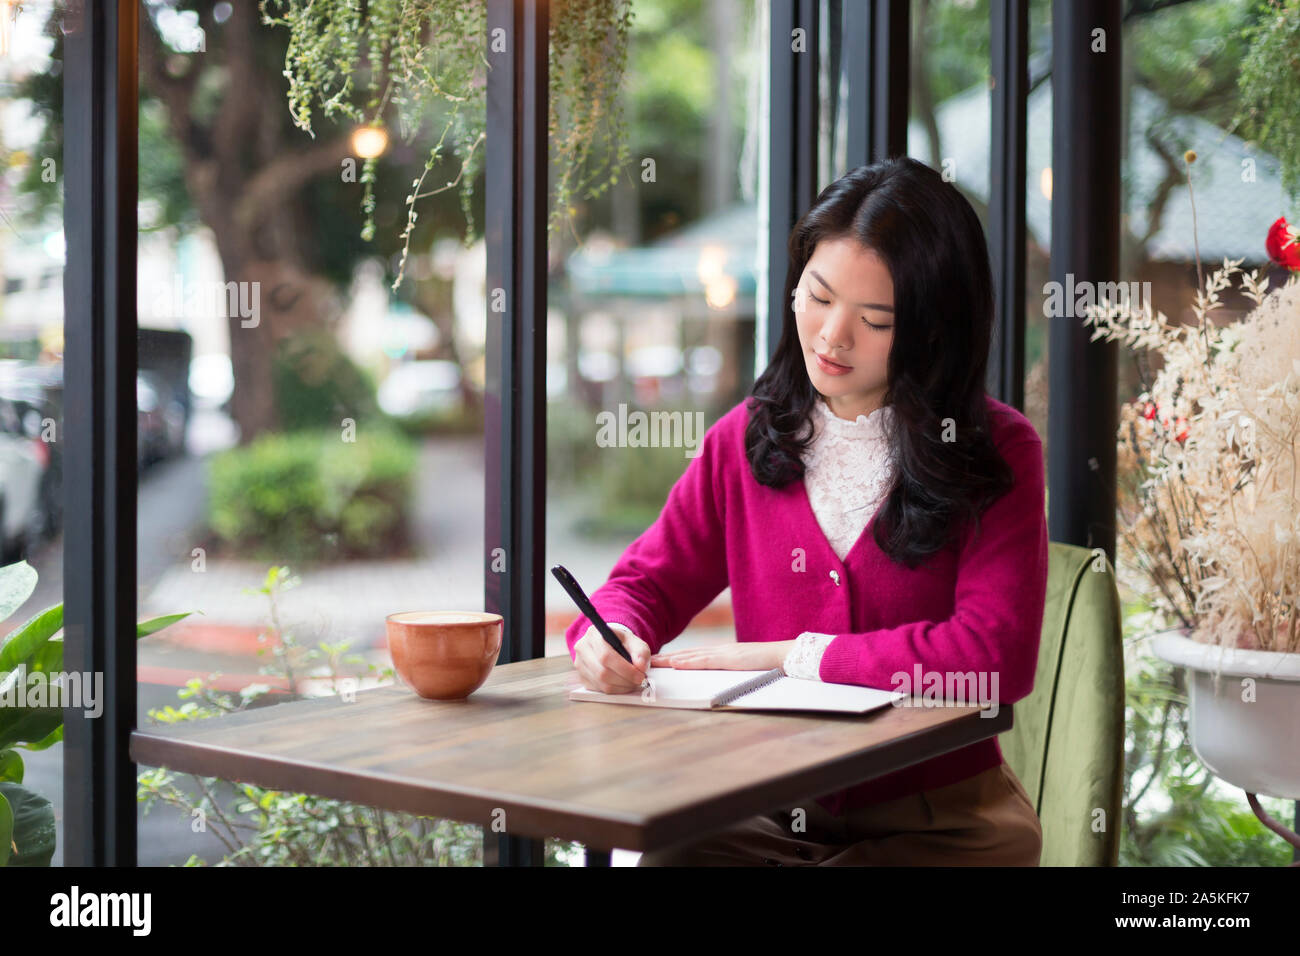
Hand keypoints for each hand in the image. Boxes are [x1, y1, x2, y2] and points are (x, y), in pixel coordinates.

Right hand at [574, 623, 650, 693]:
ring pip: (601, 683)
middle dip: (624, 680)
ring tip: (632, 682)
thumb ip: (641, 652)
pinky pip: (599, 689)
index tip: (640, 675)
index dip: (624, 669)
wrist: (610, 644)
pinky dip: (615, 690)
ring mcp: (579, 664)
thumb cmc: (622, 642)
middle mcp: (582, 648)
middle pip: (602, 672)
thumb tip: (641, 667)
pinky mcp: (582, 677)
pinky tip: (623, 684)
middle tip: (639, 681)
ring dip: (621, 687)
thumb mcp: (635, 642)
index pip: (606, 656)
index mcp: (594, 634)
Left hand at [651, 640, 793, 670]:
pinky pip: (704, 661)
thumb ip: (733, 670)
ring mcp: (724, 654)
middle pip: (689, 653)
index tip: (662, 660)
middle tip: (649, 660)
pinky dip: (687, 662)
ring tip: (654, 662)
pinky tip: (674, 664)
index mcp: (724, 654)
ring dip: (671, 659)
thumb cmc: (769, 664)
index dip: (678, 657)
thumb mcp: (746, 668)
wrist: (784, 656)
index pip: (696, 655)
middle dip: (668, 657)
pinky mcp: (728, 659)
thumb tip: (724, 677)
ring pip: (692, 656)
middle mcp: (720, 651)